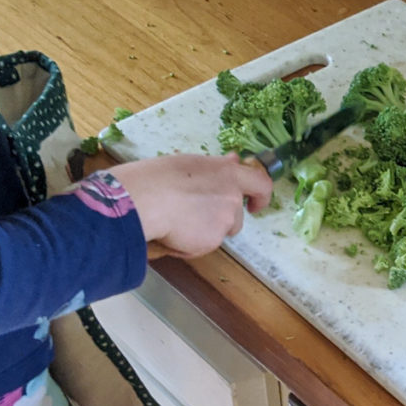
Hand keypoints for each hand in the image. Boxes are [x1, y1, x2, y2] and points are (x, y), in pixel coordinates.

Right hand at [110, 153, 273, 258]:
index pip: (261, 184)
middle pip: (236, 215)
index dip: (261, 196)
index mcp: (229, 174)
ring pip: (219, 231)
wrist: (143, 201)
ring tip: (177, 222)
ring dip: (205, 231)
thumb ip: (218, 168)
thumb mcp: (192, 164)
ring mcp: (225, 220)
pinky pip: (203, 245)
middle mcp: (233, 197)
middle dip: (221, 219)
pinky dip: (190, 244)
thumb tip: (235, 160)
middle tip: (193, 215)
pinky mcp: (212, 241)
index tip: (255, 204)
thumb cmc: (159, 178)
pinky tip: (172, 233)